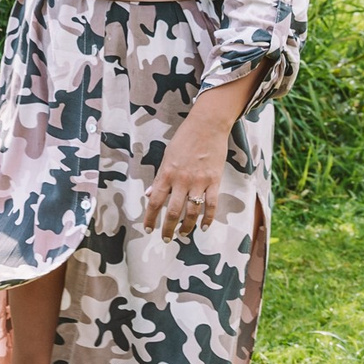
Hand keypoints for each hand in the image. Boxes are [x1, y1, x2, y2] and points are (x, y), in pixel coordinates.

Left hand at [146, 70, 260, 241]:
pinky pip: (211, 204)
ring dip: (186, 226)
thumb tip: (149, 194)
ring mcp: (199, 181)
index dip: (150, 218)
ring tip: (183, 234)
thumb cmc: (184, 139)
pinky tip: (204, 227)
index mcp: (166, 174)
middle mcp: (181, 180)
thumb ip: (159, 178)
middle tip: (166, 238)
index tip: (148, 229)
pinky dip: (208, 218)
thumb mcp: (166, 157)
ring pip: (192, 212)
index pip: (155, 201)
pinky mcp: (214, 181)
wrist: (207, 126)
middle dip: (168, 228)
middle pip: (173, 211)